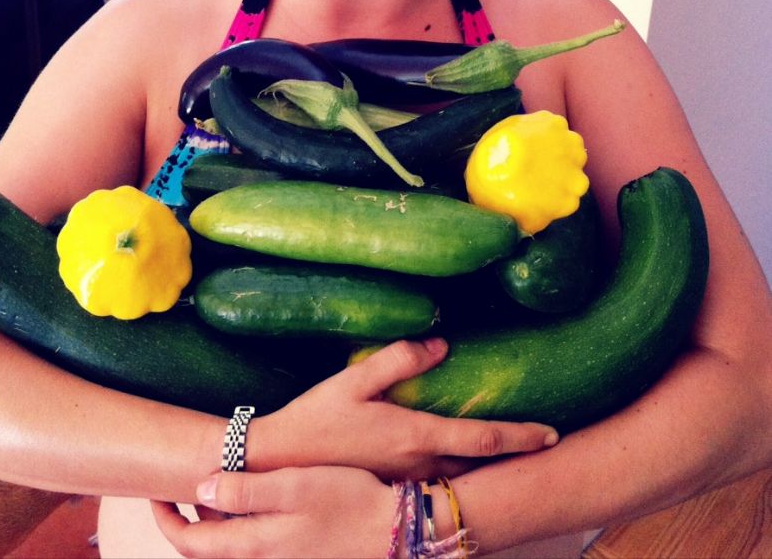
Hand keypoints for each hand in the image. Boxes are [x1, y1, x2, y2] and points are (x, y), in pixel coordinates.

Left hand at [151, 466, 392, 558]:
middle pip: (204, 552)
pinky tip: (245, 504)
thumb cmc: (348, 501)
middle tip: (176, 487)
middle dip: (183, 522)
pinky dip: (236, 530)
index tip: (156, 490)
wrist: (395, 531)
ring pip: (227, 551)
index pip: (190, 544)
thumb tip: (200, 487)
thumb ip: (246, 489)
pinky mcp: (295, 557)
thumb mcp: (295, 486)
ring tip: (208, 489)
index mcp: (254, 545)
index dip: (165, 519)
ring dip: (210, 525)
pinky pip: (250, 549)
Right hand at [252, 337, 557, 479]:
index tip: (553, 434)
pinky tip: (463, 462)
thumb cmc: (316, 419)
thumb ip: (398, 359)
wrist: (279, 465)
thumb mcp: (354, 380)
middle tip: (545, 444)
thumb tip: (440, 343)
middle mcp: (420, 465)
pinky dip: (461, 473)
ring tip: (514, 451)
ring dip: (489, 466)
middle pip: (482, 465)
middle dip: (515, 457)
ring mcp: (407, 482)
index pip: (484, 438)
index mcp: (416, 435)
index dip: (522, 436)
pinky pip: (438, 483)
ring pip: (462, 477)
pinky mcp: (393, 489)